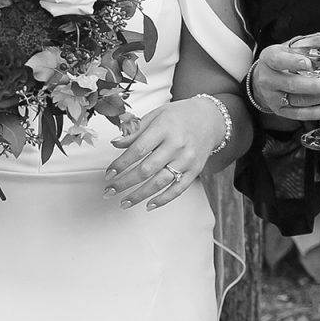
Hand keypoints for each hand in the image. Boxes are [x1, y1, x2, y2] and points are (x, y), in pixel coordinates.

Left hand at [104, 99, 225, 209]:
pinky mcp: (195, 170)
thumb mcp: (156, 115)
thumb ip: (135, 130)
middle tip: (109, 191)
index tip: (109, 174)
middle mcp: (177, 145)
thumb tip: (115, 143)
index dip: (121, 164)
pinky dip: (162, 200)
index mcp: (164, 128)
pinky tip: (148, 205)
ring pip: (160, 182)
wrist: (210, 119)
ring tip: (124, 202)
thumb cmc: (179, 116)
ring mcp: (187, 160)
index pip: (138, 150)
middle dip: (125, 183)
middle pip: (147, 169)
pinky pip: (178, 189)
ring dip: (139, 195)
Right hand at [249, 26, 319, 119]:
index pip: (278, 60)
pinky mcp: (280, 110)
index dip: (292, 62)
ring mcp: (273, 96)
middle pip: (292, 84)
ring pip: (297, 100)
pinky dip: (315, 113)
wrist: (263, 79)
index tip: (308, 63)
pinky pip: (297, 114)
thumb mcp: (294, 46)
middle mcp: (268, 78)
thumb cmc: (281, 59)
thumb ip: (317, 40)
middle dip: (315, 85)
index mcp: (270, 58)